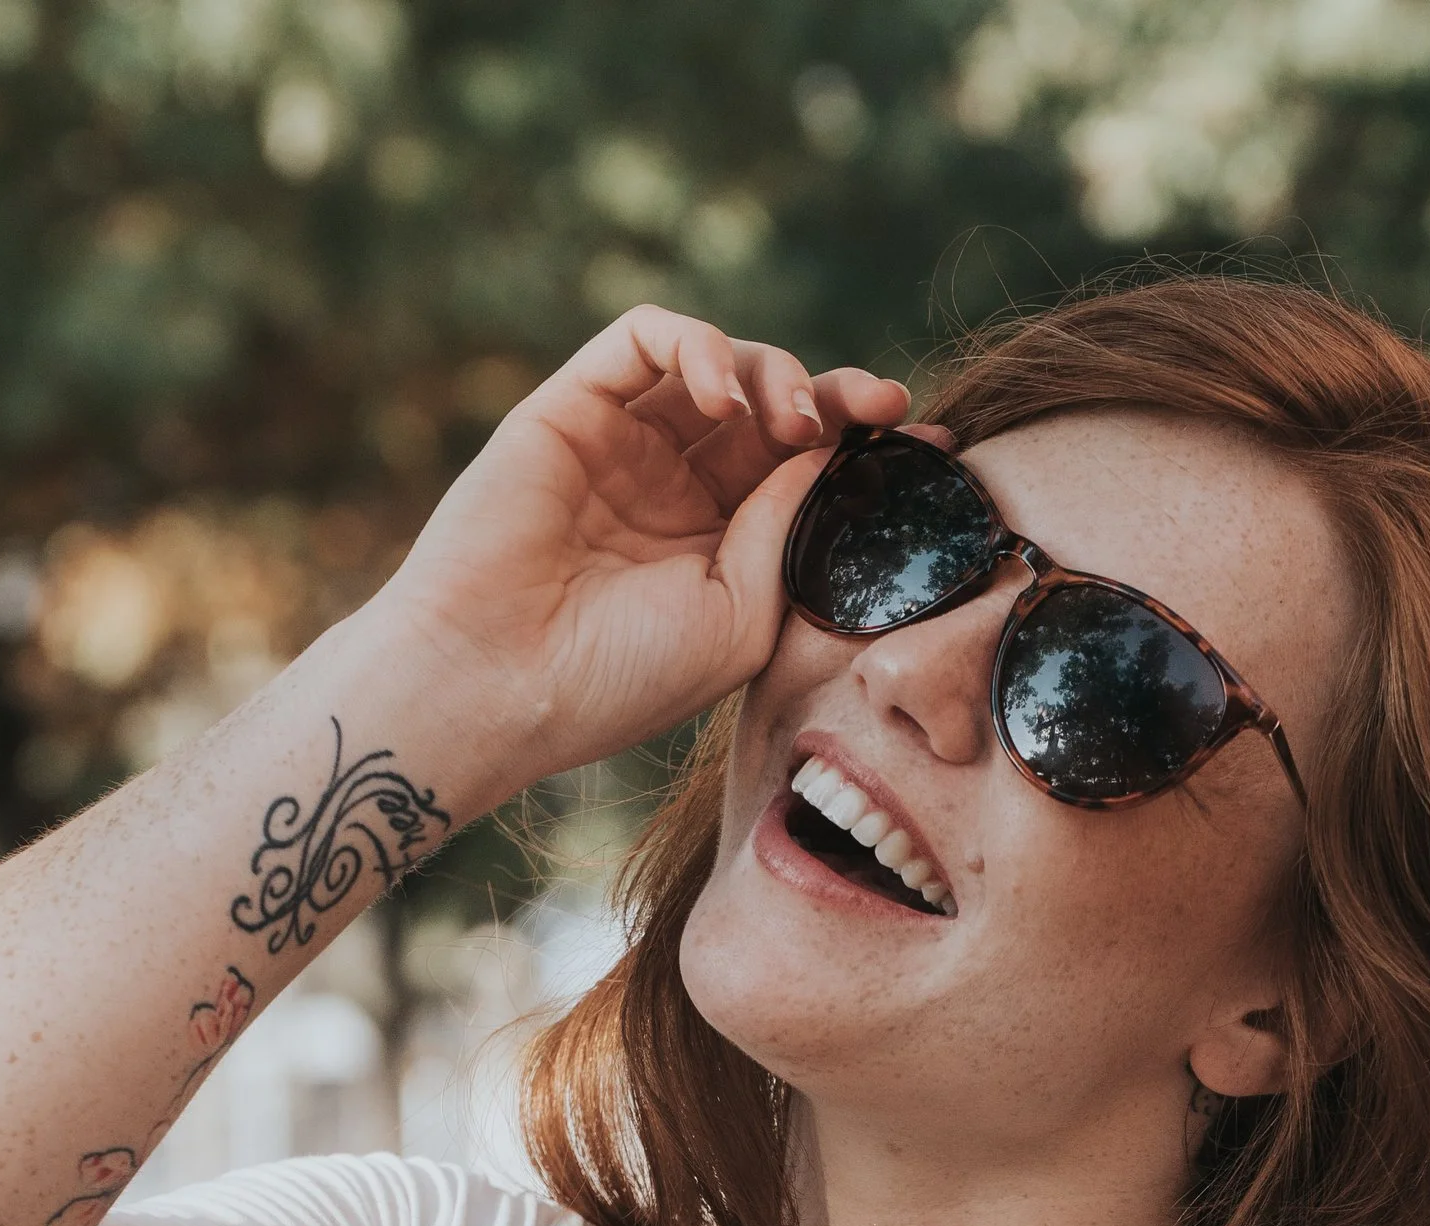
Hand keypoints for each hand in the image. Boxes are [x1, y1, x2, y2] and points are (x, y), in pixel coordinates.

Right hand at [374, 308, 908, 798]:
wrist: (501, 682)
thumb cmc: (619, 678)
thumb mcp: (742, 615)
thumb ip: (788, 528)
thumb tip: (835, 449)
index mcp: (719, 548)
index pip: (805, 473)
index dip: (865, 449)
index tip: (928, 444)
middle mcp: (675, 489)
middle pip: (774, 411)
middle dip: (837, 399)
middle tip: (880, 408)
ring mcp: (624, 444)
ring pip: (719, 365)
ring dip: (773, 372)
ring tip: (790, 419)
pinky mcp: (573, 405)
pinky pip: (645, 340)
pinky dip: (698, 346)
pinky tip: (725, 397)